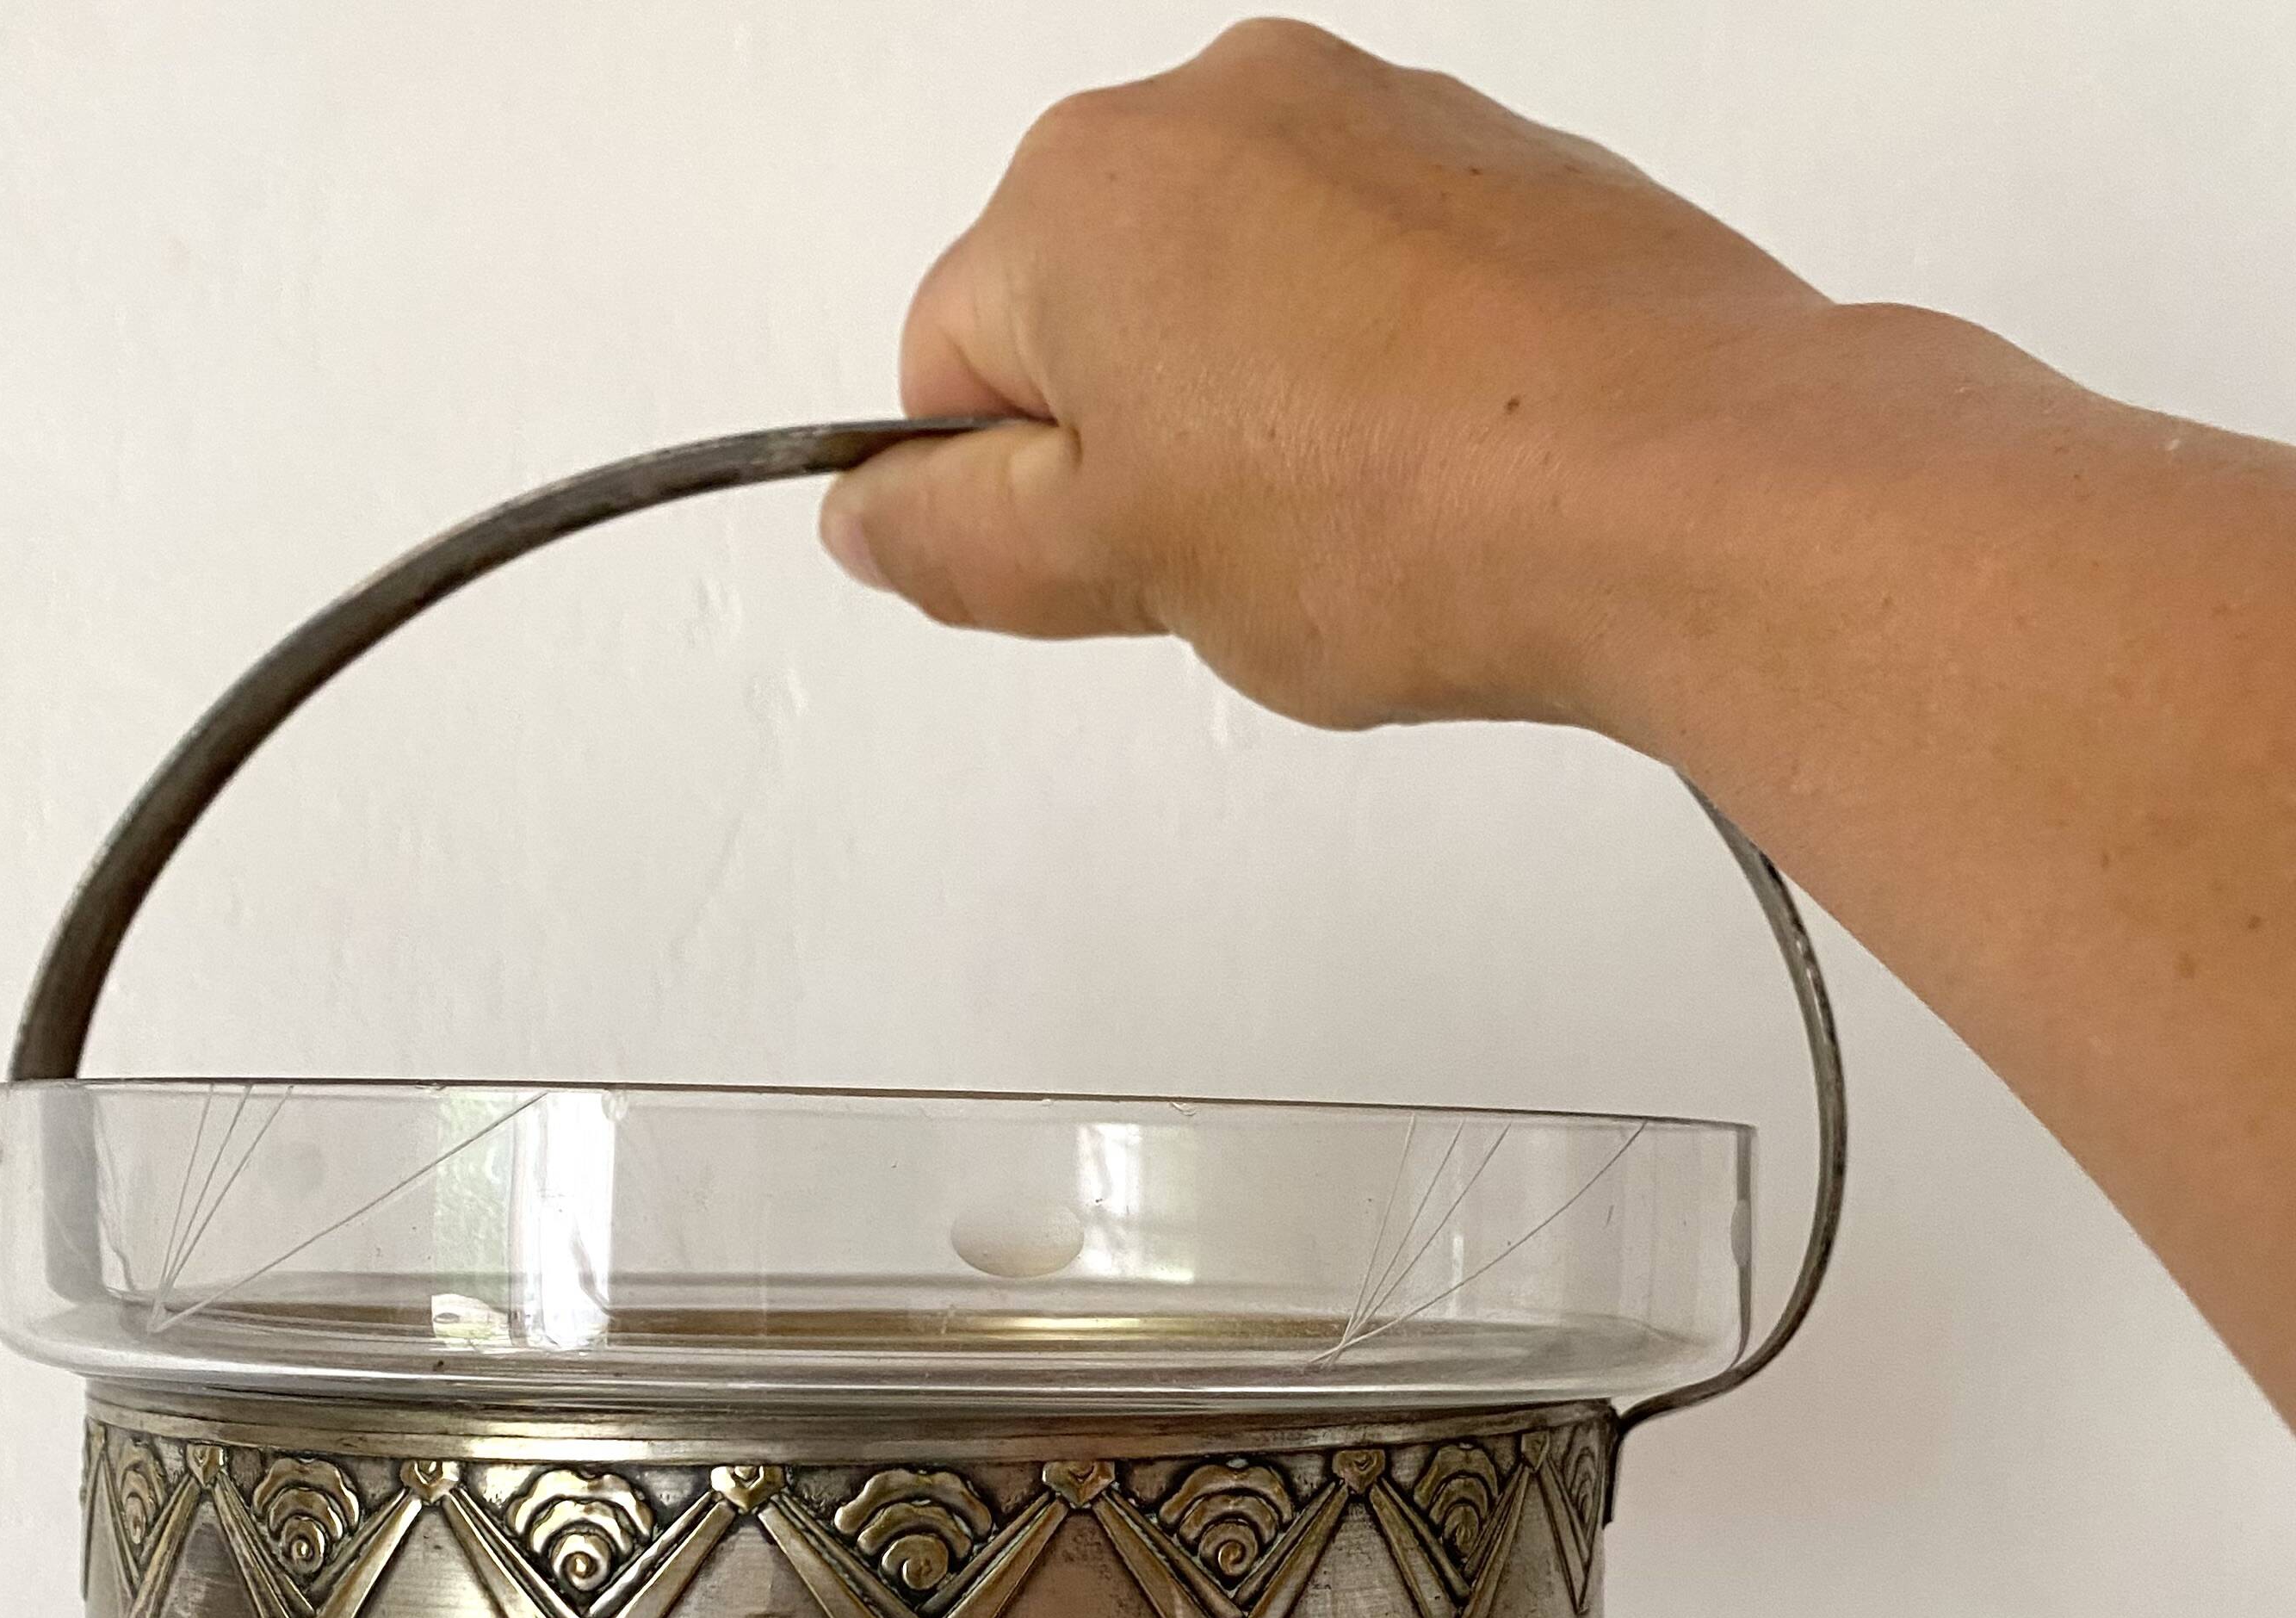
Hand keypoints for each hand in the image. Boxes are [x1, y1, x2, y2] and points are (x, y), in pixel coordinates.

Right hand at [818, 18, 1825, 732]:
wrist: (1685, 488)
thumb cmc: (1406, 513)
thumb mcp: (1111, 569)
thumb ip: (949, 541)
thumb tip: (873, 518)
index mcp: (1079, 189)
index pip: (947, 367)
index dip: (1006, 503)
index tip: (1095, 571)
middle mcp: (1219, 106)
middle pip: (1093, 316)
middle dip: (1134, 447)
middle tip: (1229, 559)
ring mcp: (1372, 120)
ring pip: (1237, 301)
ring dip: (1257, 417)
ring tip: (1349, 528)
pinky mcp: (1494, 167)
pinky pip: (1371, 287)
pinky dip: (1375, 379)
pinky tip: (1431, 477)